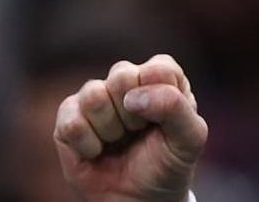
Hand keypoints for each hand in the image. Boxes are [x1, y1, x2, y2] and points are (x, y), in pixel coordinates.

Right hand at [53, 54, 207, 201]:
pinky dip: (88, 146)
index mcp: (161, 76)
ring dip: (110, 130)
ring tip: (118, 140)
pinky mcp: (69, 115)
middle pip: (122, 76)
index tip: (161, 123)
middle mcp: (127, 80)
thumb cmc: (168, 163)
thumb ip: (175, 107)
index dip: (159, 100)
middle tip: (138, 132)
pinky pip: (71, 122)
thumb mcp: (190, 139)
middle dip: (133, 115)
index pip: (159, 69)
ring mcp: (96, 95)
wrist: (141, 200)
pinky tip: (97, 151)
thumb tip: (132, 97)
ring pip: (94, 96)